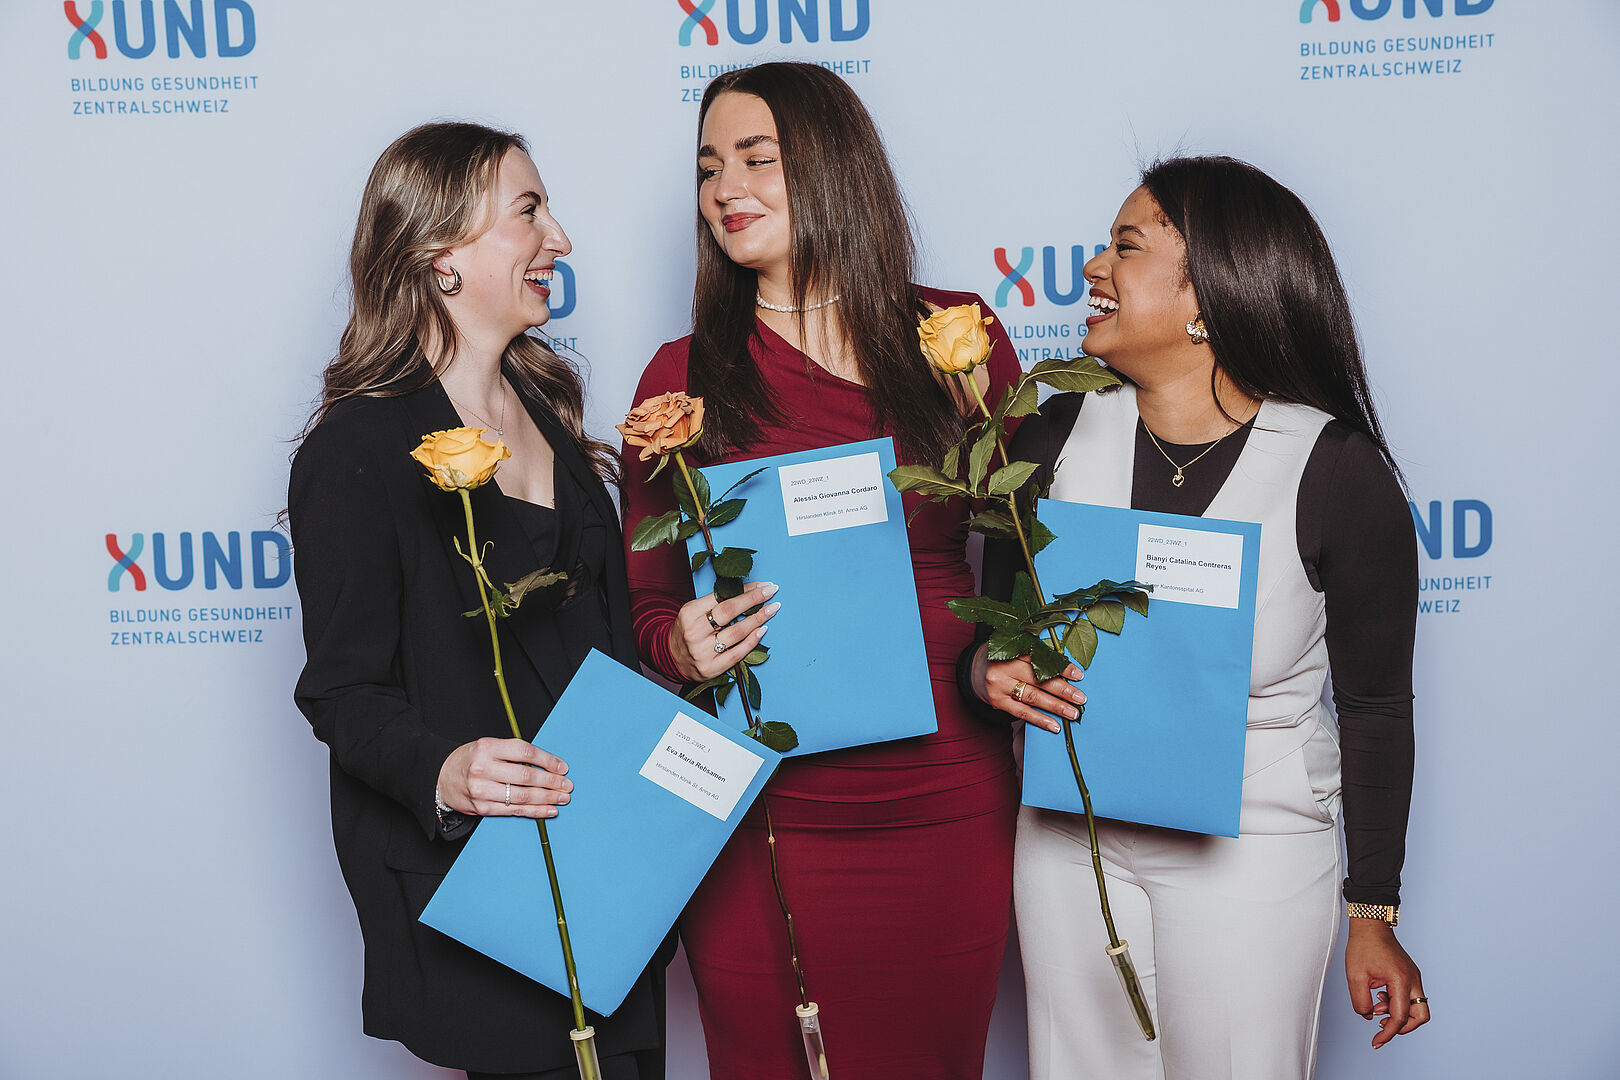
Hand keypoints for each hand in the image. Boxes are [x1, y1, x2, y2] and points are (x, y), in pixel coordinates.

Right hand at [437, 737, 572, 818]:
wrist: (440, 777)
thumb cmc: (470, 760)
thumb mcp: (488, 747)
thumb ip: (513, 753)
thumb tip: (548, 764)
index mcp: (487, 747)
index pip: (525, 752)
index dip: (548, 760)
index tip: (563, 767)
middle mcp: (484, 768)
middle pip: (526, 776)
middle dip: (552, 782)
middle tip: (567, 785)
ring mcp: (481, 790)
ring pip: (522, 795)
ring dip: (547, 798)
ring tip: (562, 798)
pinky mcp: (481, 807)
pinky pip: (513, 810)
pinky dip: (534, 811)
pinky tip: (548, 810)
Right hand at [668, 581, 779, 681]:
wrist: (671, 657)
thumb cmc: (688, 630)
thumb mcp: (693, 612)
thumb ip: (715, 603)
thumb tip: (747, 591)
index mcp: (689, 613)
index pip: (721, 597)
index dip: (745, 590)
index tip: (762, 585)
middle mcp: (694, 632)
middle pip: (729, 612)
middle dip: (754, 599)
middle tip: (771, 591)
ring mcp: (702, 652)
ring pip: (736, 632)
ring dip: (758, 619)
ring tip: (772, 609)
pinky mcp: (711, 668)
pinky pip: (737, 654)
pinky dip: (752, 641)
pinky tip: (762, 630)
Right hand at [971, 644, 1083, 734]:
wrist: (975, 670)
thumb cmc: (1005, 659)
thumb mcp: (1017, 649)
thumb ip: (1038, 656)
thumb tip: (1068, 670)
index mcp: (1012, 649)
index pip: (1040, 659)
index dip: (1060, 667)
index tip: (1079, 675)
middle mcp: (1004, 666)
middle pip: (1038, 679)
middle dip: (1063, 690)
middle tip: (1081, 698)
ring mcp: (1000, 685)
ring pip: (1032, 697)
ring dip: (1055, 706)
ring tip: (1073, 713)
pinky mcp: (998, 701)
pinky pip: (1021, 713)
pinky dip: (1040, 720)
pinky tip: (1054, 725)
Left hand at [1345, 919, 1428, 1047]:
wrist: (1370, 926)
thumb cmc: (1363, 947)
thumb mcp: (1355, 977)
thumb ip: (1360, 1002)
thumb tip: (1369, 1017)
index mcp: (1400, 980)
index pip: (1399, 1017)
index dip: (1388, 1034)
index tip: (1376, 1042)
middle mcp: (1413, 980)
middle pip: (1421, 1016)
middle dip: (1403, 1027)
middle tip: (1382, 1026)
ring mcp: (1414, 977)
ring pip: (1418, 1008)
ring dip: (1399, 1014)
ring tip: (1377, 1006)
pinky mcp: (1410, 975)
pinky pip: (1411, 997)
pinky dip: (1398, 1003)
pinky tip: (1380, 996)